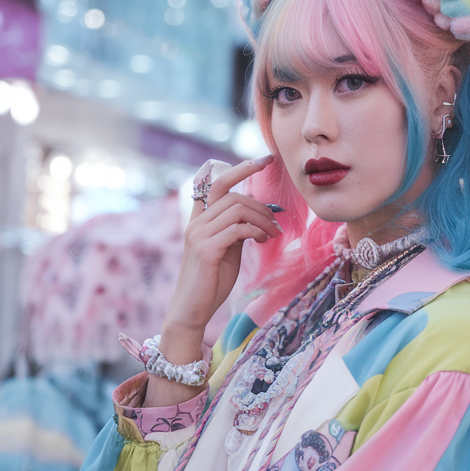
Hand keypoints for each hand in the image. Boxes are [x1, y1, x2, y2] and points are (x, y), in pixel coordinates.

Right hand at [160, 155, 279, 360]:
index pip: (215, 181)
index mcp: (199, 220)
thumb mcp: (227, 250)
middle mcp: (195, 223)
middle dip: (260, 202)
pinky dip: (257, 231)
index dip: (241, 167)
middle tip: (277, 221)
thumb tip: (258, 216)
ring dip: (263, 219)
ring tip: (273, 235)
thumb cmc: (211, 282)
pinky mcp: (206, 249)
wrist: (192, 311)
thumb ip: (236, 230)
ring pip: (237, 208)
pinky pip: (238, 228)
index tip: (265, 159)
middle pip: (231, 193)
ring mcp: (198, 234)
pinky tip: (263, 241)